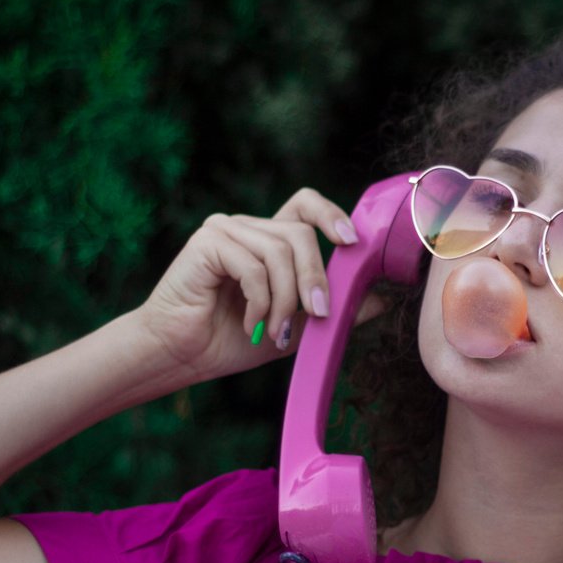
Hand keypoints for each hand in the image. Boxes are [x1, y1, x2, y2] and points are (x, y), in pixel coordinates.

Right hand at [132, 188, 386, 380]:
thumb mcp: (296, 329)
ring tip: (276, 330)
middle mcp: (247, 228)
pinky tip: (252, 325)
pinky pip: (252, 266)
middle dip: (315, 277)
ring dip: (285, 299)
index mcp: (267, 241)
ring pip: (280, 252)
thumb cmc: (231, 341)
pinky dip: (260, 301)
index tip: (350, 241)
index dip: (330, 213)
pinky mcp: (207, 243)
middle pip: (300, 233)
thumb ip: (334, 311)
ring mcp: (225, 231)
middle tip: (319, 315)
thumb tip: (381, 300)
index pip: (304, 206)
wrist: (180, 356)